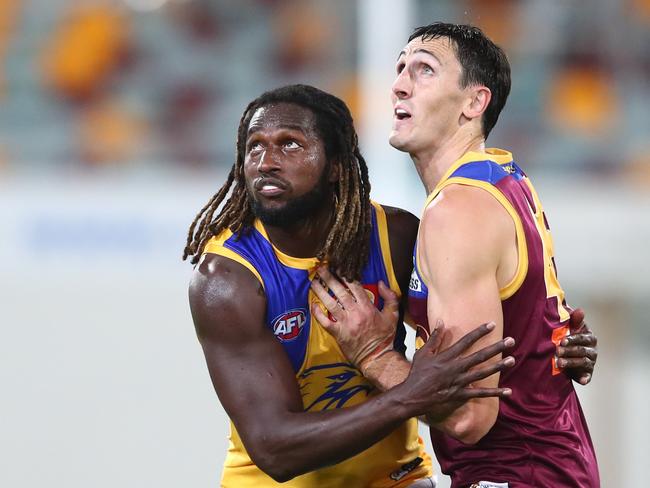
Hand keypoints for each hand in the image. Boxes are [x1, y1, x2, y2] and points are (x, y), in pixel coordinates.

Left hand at [310, 267, 398, 372]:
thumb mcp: (393, 315)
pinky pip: (325, 321)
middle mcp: (355, 313)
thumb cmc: (385, 337)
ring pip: (330, 304)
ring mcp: (345, 323)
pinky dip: (318, 313)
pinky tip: (313, 304)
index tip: (338, 267)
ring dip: (321, 292)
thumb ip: (390, 297)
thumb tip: (381, 283)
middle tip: (321, 269)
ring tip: (313, 282)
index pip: (355, 286)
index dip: (345, 275)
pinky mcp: (338, 333)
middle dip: (329, 278)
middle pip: (340, 291)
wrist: (377, 357)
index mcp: (367, 307)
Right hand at [397, 321, 514, 416]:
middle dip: (496, 347)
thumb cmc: (417, 373)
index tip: (492, 325)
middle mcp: (456, 367)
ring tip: (512, 360)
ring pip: (483, 372)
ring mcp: (460, 381)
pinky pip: (480, 394)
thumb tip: (441, 321)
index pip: (466, 341)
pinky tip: (508, 391)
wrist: (413, 396)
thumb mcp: (423, 353)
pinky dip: (495, 393)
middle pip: (480, 355)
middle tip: (510, 341)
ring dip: (498, 366)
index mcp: (447, 356)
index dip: (479, 332)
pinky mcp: (461, 394)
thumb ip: (434, 338)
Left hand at [557, 308, 597, 384]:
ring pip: (583, 362)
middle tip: (557, 352)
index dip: (572, 339)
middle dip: (569, 351)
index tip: (562, 341)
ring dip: (571, 362)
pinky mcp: (588, 373)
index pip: (582, 338)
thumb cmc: (569, 339)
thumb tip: (580, 310)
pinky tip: (582, 380)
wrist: (567, 356)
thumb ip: (575, 320)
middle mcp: (592, 350)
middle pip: (582, 350)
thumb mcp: (571, 328)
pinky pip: (588, 376)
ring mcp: (591, 362)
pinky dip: (586, 378)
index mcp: (589, 338)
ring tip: (559, 363)